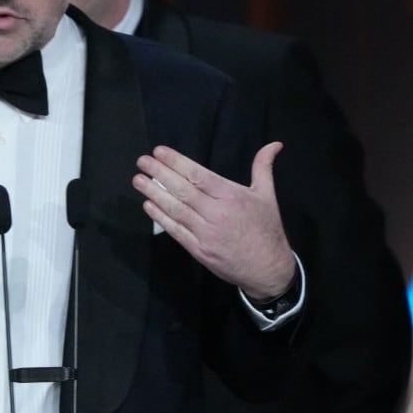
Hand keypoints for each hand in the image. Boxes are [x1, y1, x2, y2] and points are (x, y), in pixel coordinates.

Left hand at [134, 141, 294, 297]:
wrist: (268, 268)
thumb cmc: (266, 229)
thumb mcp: (267, 196)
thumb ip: (263, 167)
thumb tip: (274, 144)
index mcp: (231, 196)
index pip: (198, 175)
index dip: (176, 162)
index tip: (159, 152)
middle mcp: (216, 213)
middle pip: (182, 190)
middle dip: (159, 173)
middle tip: (141, 161)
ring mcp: (206, 233)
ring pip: (175, 210)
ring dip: (154, 194)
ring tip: (138, 180)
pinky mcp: (199, 250)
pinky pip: (176, 231)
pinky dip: (161, 218)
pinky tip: (148, 206)